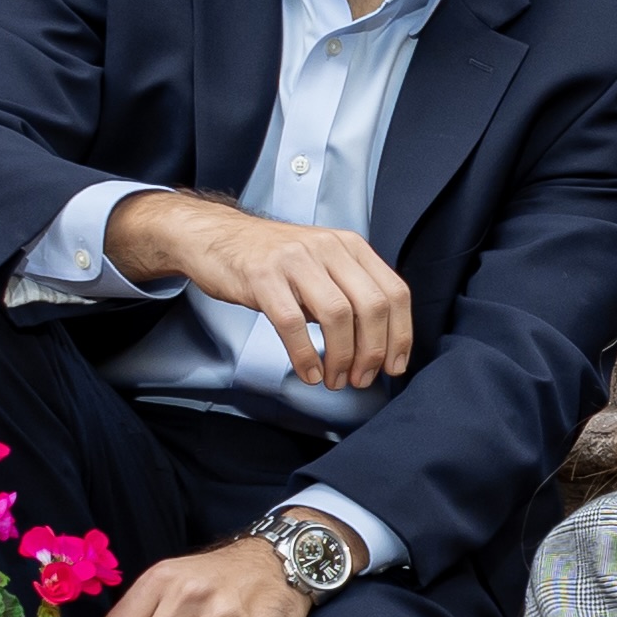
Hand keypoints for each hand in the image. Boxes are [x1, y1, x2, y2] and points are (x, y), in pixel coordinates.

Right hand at [108, 190, 412, 392]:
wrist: (217, 236)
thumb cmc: (274, 261)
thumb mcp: (323, 265)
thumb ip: (351, 294)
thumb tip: (377, 347)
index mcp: (351, 246)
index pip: (394, 293)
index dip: (400, 336)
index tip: (394, 367)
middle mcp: (329, 248)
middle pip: (372, 307)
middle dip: (372, 352)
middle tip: (362, 379)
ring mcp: (296, 260)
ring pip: (337, 316)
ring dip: (341, 358)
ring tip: (335, 380)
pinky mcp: (263, 276)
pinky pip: (293, 323)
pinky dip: (305, 355)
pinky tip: (309, 373)